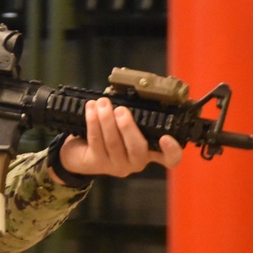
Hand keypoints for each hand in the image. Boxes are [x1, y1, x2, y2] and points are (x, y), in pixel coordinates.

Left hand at [57, 97, 182, 179]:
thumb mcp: (123, 121)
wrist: (80, 150)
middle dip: (128, 127)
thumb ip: (132, 110)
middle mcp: (136, 161)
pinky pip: (96, 141)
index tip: (166, 137)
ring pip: (113, 143)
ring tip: (102, 103)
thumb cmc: (108, 131)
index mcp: (149, 150)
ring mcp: (116, 165)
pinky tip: (91, 109)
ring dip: (106, 120)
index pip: (168, 158)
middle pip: (137, 149)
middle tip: (120, 110)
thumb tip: (129, 88)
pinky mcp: (97, 163)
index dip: (172, 151)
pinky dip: (93, 123)